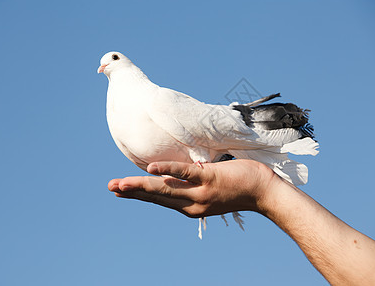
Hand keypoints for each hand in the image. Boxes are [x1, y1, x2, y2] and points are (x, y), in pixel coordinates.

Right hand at [108, 159, 279, 217]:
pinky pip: (185, 174)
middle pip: (156, 197)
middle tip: (110, 187)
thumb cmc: (237, 186)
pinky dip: (167, 171)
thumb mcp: (209, 190)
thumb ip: (192, 185)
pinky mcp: (210, 179)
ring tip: (119, 184)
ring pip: (164, 188)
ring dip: (140, 186)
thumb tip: (176, 174)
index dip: (139, 195)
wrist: (264, 192)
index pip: (159, 200)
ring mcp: (200, 192)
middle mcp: (191, 204)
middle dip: (132, 191)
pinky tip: (152, 169)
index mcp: (190, 206)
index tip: (121, 190)